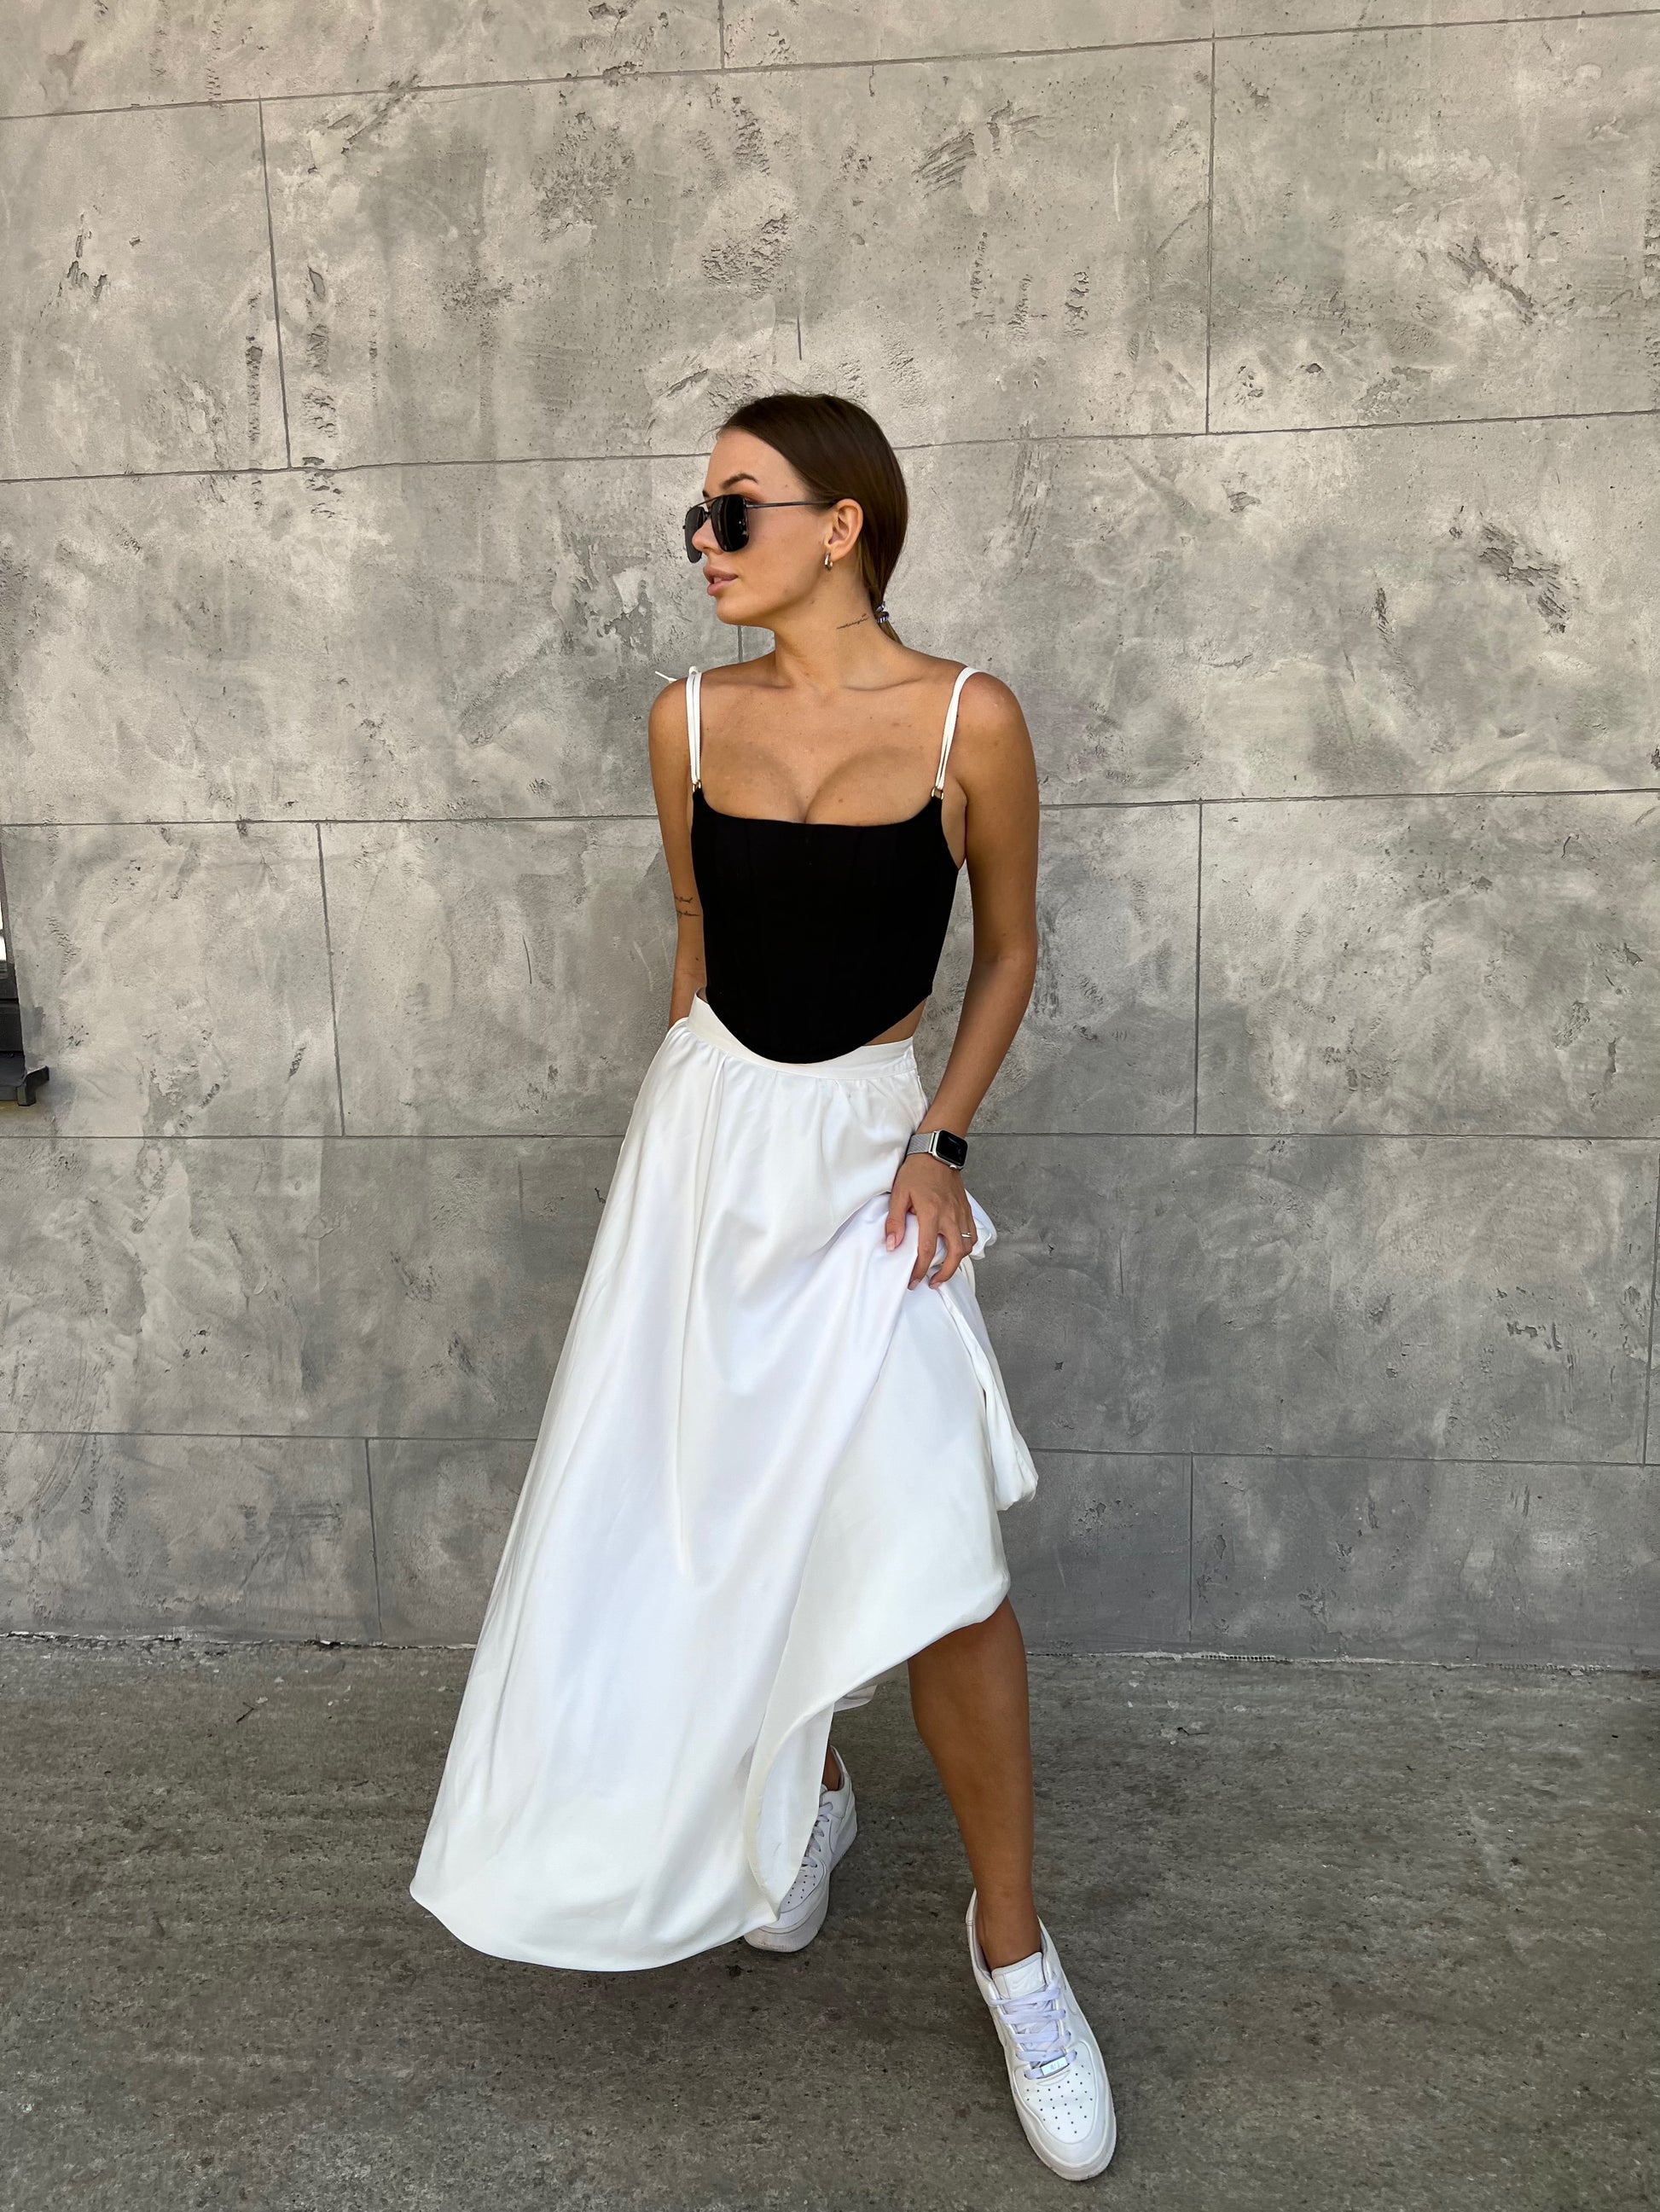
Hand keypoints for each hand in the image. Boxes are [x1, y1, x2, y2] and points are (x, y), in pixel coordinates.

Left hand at [885, 1154, 975, 1287]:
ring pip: (967, 1246)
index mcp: (932, 1213)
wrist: (937, 1151)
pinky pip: (972, 1234)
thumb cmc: (917, 1171)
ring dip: (957, 1261)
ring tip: (944, 1269)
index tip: (914, 1280)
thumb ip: (895, 1221)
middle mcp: (950, 1216)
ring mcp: (961, 1213)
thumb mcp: (899, 1194)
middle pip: (954, 1254)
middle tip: (933, 1282)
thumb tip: (892, 1244)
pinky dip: (967, 1246)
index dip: (920, 1270)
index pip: (927, 1250)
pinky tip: (957, 1250)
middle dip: (945, 1274)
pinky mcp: (966, 1209)